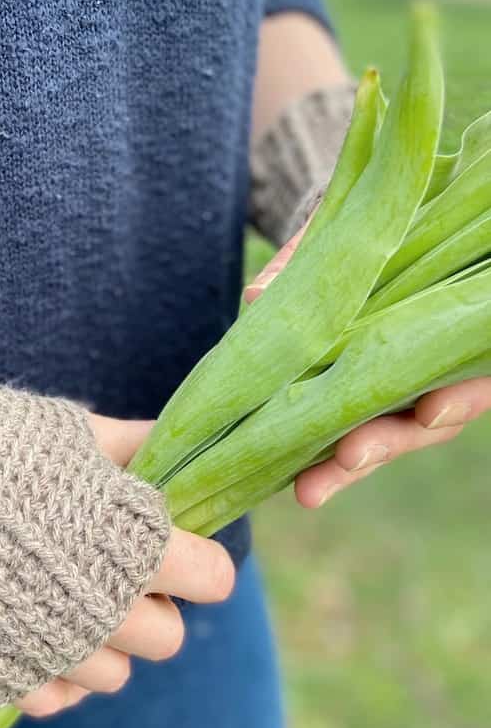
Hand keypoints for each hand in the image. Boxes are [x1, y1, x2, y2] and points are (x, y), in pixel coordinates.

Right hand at [15, 413, 235, 716]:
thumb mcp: (72, 433)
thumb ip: (137, 447)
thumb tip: (180, 446)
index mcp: (135, 547)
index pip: (213, 580)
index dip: (197, 560)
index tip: (173, 545)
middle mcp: (104, 612)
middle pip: (168, 638)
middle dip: (151, 604)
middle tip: (114, 571)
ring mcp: (50, 651)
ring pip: (114, 675)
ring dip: (102, 642)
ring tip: (65, 598)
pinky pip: (56, 699)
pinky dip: (52, 671)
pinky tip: (29, 628)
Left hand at [242, 227, 490, 510]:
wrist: (344, 243)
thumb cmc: (359, 235)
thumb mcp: (337, 237)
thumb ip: (308, 262)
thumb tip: (259, 297)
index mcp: (443, 329)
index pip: (468, 376)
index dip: (457, 398)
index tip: (429, 410)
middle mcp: (427, 372)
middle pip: (422, 424)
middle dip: (384, 444)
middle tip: (348, 457)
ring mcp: (390, 396)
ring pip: (380, 442)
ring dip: (343, 469)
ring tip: (308, 491)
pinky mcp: (350, 410)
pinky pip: (339, 441)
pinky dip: (317, 461)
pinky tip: (296, 485)